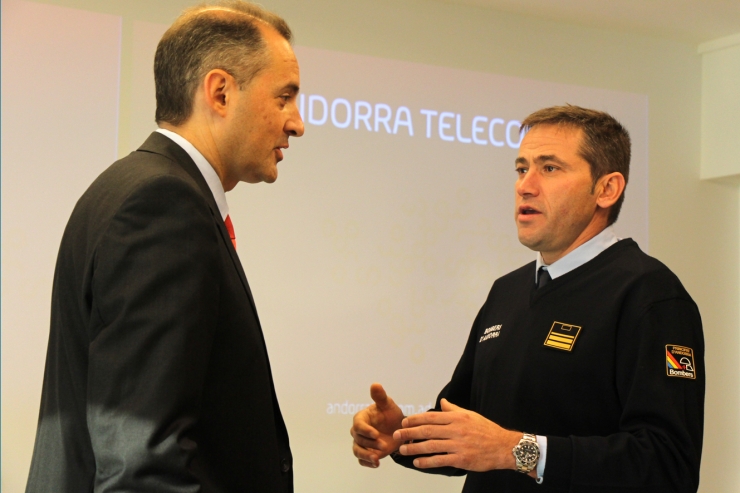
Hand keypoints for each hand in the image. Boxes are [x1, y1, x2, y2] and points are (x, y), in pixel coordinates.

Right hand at [350, 383, 404, 467]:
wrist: (398, 429)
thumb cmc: (391, 414)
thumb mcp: (388, 405)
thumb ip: (380, 397)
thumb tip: (375, 384)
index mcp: (361, 418)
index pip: (358, 425)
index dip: (365, 430)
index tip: (376, 434)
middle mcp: (359, 431)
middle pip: (358, 439)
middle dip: (369, 443)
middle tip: (383, 445)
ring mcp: (362, 443)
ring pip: (357, 451)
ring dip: (366, 455)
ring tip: (376, 459)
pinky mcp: (367, 453)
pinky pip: (362, 460)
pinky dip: (367, 463)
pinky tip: (376, 464)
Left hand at [392, 398, 521, 472]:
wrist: (504, 447)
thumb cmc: (487, 430)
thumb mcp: (470, 415)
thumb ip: (453, 409)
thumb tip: (442, 402)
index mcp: (457, 418)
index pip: (431, 417)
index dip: (415, 420)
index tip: (404, 423)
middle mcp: (456, 430)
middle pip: (427, 430)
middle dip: (409, 433)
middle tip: (396, 435)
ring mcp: (458, 445)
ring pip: (431, 445)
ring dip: (414, 447)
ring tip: (403, 449)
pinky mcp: (461, 459)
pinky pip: (440, 460)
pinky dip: (427, 462)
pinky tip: (417, 462)